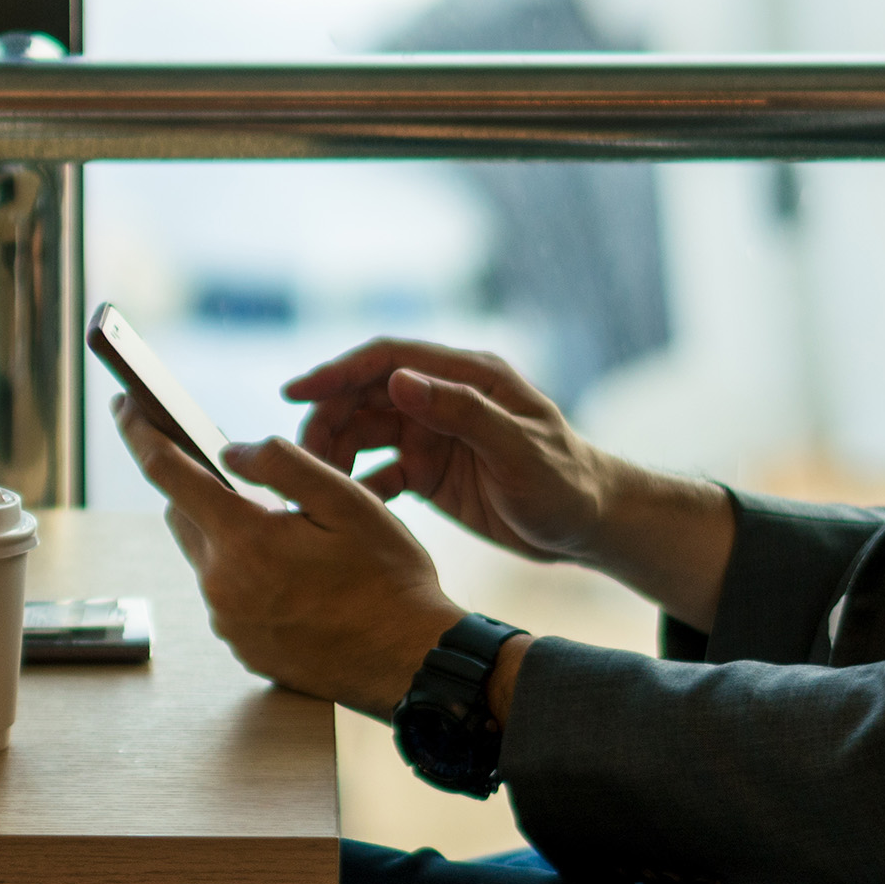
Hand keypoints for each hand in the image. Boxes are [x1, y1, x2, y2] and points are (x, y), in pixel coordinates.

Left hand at [111, 399, 464, 716]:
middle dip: (197, 486)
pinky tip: (293, 574)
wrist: (411, 662)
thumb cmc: (389, 578)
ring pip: (207, 558)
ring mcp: (230, 623)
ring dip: (229, 534)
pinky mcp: (243, 647)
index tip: (125, 406)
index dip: (141, 432)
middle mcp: (223, 586)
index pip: (169, 474)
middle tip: (234, 471)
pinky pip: (228, 595)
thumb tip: (232, 450)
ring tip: (286, 530)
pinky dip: (246, 573)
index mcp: (244, 541)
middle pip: (183, 517)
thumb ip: (284, 463)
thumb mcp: (349, 501)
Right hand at [281, 338, 615, 562]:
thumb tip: (398, 380)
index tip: (295, 392)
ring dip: (336, 453)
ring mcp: (434, 434)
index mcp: (467, 377)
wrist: (589, 524)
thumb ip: (461, 412)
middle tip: (299, 460)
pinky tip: (341, 507)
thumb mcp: (517, 448)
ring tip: (314, 485)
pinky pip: (379, 470)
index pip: (388, 359)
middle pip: (366, 396)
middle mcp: (444, 398)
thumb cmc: (565, 481)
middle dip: (327, 421)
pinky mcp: (429, 470)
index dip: (338, 371)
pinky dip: (356, 485)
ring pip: (365, 433)